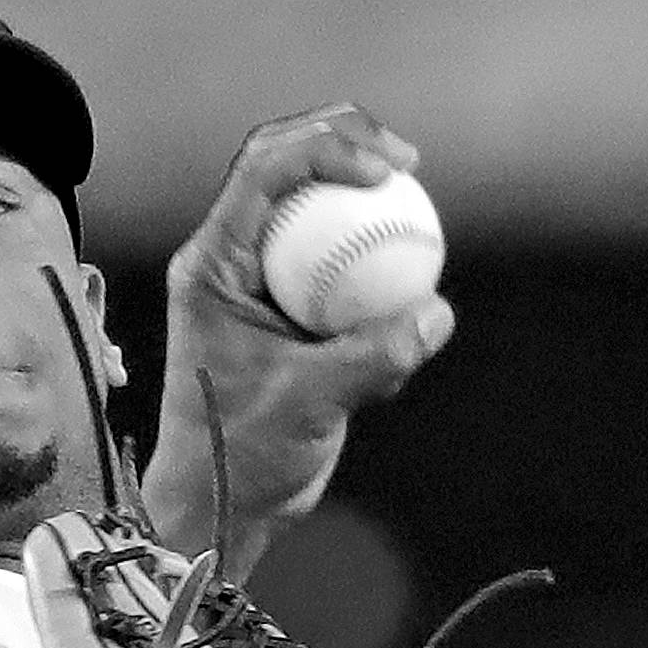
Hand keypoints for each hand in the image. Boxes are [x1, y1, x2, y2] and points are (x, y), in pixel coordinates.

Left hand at [141, 103, 455, 573]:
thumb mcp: (309, 406)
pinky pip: (336, 261)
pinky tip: (402, 293)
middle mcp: (228, 262)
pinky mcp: (287, 310)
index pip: (263, 172)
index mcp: (212, 267)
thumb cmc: (241, 458)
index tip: (384, 172)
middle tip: (405, 161)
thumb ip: (372, 357)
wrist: (221, 505)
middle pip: (283, 165)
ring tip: (410, 205)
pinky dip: (371, 260)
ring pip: (311, 208)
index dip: (326, 149)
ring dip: (361, 197)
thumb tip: (435, 314)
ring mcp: (257, 283)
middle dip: (344, 142)